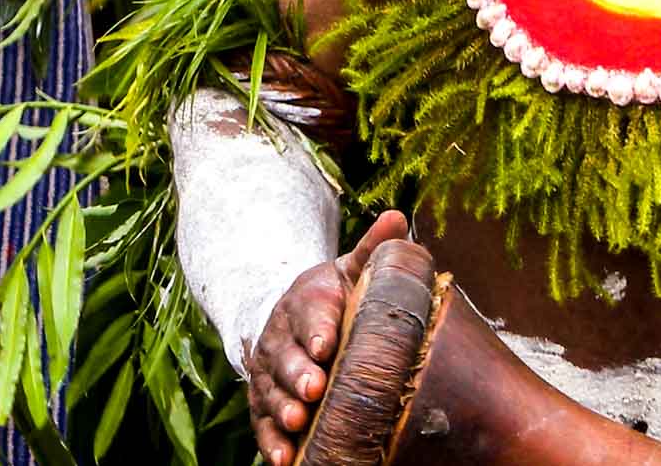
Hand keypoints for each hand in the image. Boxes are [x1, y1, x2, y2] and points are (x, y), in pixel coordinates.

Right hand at [248, 209, 412, 465]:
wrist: (288, 317)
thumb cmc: (333, 297)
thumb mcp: (350, 269)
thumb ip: (372, 249)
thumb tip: (398, 218)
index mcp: (305, 302)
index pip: (309, 313)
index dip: (316, 329)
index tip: (326, 345)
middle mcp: (280, 337)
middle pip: (284, 356)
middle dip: (297, 373)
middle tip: (314, 389)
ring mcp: (269, 372)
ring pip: (269, 391)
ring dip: (281, 408)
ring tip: (298, 422)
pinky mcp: (264, 402)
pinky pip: (262, 423)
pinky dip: (270, 442)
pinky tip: (283, 460)